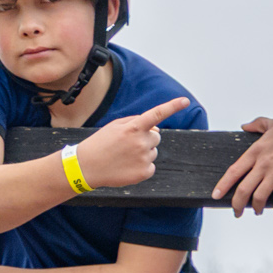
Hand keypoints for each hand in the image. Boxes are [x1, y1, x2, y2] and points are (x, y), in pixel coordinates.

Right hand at [72, 97, 189, 189]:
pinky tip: (127, 166)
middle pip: (156, 137)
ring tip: (124, 155)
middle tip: (128, 143)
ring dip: (143, 151)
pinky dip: (142, 166)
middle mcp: (141, 142)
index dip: (172, 107)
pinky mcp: (145, 172)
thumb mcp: (114, 126)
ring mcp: (144, 158)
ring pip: (153, 151)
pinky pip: (151, 166)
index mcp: (132, 127)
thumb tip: (157, 130)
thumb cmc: (101, 143)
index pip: (156, 114)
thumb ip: (136, 123)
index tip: (185, 101)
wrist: (87, 166)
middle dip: (146, 138)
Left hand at [211, 116, 272, 215]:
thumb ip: (256, 124)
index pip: (234, 172)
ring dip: (257, 208)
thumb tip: (245, 126)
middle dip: (237, 205)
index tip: (216, 194)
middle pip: (243, 190)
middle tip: (237, 211)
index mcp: (256, 151)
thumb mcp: (271, 123)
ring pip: (260, 198)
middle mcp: (263, 164)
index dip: (223, 185)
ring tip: (258, 211)